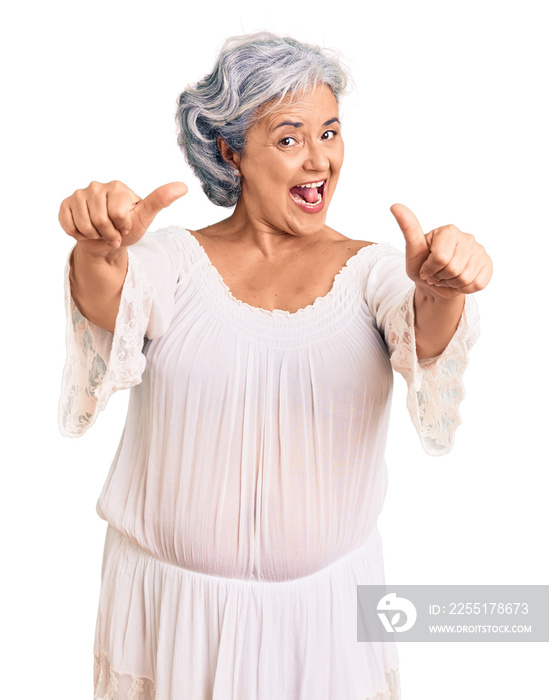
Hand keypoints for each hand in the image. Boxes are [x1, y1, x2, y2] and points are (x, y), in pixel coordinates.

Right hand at [59, 180, 187, 253]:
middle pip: (100, 220)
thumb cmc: (127, 228)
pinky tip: (85, 231)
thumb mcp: (145, 217)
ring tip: (100, 232)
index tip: (125, 227)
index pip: (118, 214)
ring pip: (85, 225)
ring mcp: (79, 194)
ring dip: (94, 236)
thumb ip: (160, 201)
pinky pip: (69, 225)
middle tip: (112, 234)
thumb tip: (183, 186)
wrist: (106, 242)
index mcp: (117, 187)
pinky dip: (79, 235)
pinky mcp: (65, 205)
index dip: (122, 228)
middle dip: (108, 234)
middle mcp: (97, 186)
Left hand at [390, 203, 492, 299]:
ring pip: (465, 278)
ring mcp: (479, 250)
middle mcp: (466, 237)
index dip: (429, 270)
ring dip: (451, 284)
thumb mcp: (412, 250)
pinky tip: (458, 281)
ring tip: (446, 277)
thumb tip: (394, 205)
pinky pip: (477, 284)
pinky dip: (464, 288)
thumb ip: (408, 228)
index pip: (440, 258)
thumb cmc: (422, 265)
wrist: (435, 284)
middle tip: (436, 274)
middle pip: (453, 269)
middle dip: (440, 278)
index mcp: (448, 230)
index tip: (425, 268)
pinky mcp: (488, 264)